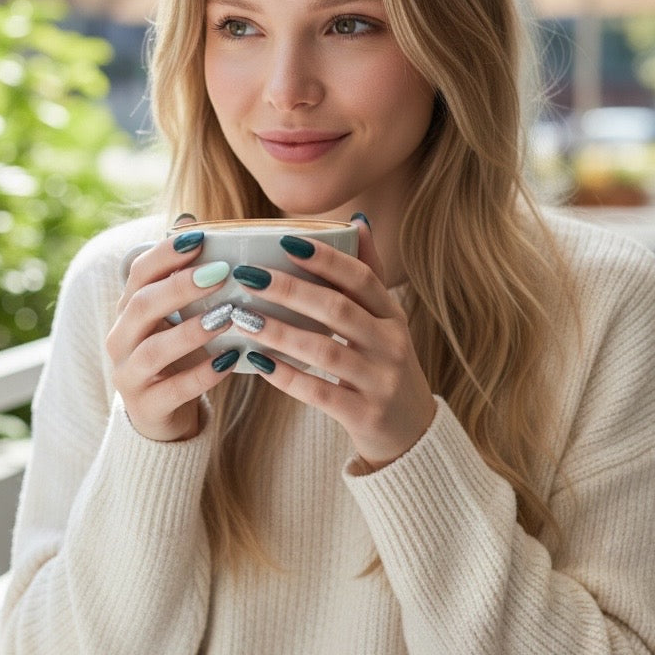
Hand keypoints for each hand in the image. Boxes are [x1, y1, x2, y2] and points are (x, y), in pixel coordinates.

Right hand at [106, 220, 238, 442]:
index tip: (200, 238)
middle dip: (180, 286)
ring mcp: (130, 374)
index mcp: (127, 310)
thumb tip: (189, 220)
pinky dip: (203, 374)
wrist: (161, 415)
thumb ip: (180, 275)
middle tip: (220, 273)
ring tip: (227, 316)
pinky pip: (174, 389)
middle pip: (142, 305)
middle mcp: (121, 339)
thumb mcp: (174, 315)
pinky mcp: (147, 406)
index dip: (166, 254)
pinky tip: (230, 360)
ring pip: (155, 349)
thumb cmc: (175, 356)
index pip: (138, 273)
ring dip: (192, 330)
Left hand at [233, 221, 436, 468]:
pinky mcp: (364, 414)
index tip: (284, 241)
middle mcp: (391, 344)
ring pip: (325, 350)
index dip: (325, 258)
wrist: (411, 433)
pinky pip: (319, 392)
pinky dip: (287, 376)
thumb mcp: (387, 322)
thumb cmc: (385, 368)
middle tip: (247, 276)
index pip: (361, 277)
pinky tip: (257, 362)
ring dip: (279, 332)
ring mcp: (380, 381)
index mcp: (392, 316)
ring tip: (243, 318)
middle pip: (337, 309)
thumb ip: (369, 276)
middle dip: (289, 290)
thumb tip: (357, 222)